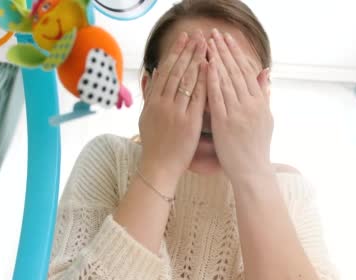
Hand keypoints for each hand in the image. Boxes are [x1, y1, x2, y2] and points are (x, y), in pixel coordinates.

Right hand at [138, 30, 207, 188]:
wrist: (158, 167)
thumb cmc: (154, 144)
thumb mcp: (145, 116)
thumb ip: (149, 95)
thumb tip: (152, 72)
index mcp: (152, 101)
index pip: (165, 71)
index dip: (175, 53)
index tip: (183, 39)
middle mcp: (162, 104)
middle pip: (176, 71)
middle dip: (187, 51)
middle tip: (197, 35)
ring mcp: (175, 112)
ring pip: (186, 81)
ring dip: (196, 60)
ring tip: (205, 45)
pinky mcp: (188, 122)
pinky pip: (198, 98)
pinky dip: (204, 81)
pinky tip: (210, 69)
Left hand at [206, 28, 273, 181]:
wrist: (253, 172)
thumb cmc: (256, 148)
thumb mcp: (266, 119)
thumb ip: (264, 95)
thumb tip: (265, 74)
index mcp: (260, 102)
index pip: (247, 72)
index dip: (237, 54)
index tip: (228, 39)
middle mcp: (251, 104)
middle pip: (236, 71)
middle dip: (225, 51)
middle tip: (216, 34)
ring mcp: (238, 113)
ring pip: (227, 80)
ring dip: (217, 59)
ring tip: (208, 44)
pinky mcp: (225, 123)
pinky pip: (218, 97)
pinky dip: (212, 80)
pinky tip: (206, 66)